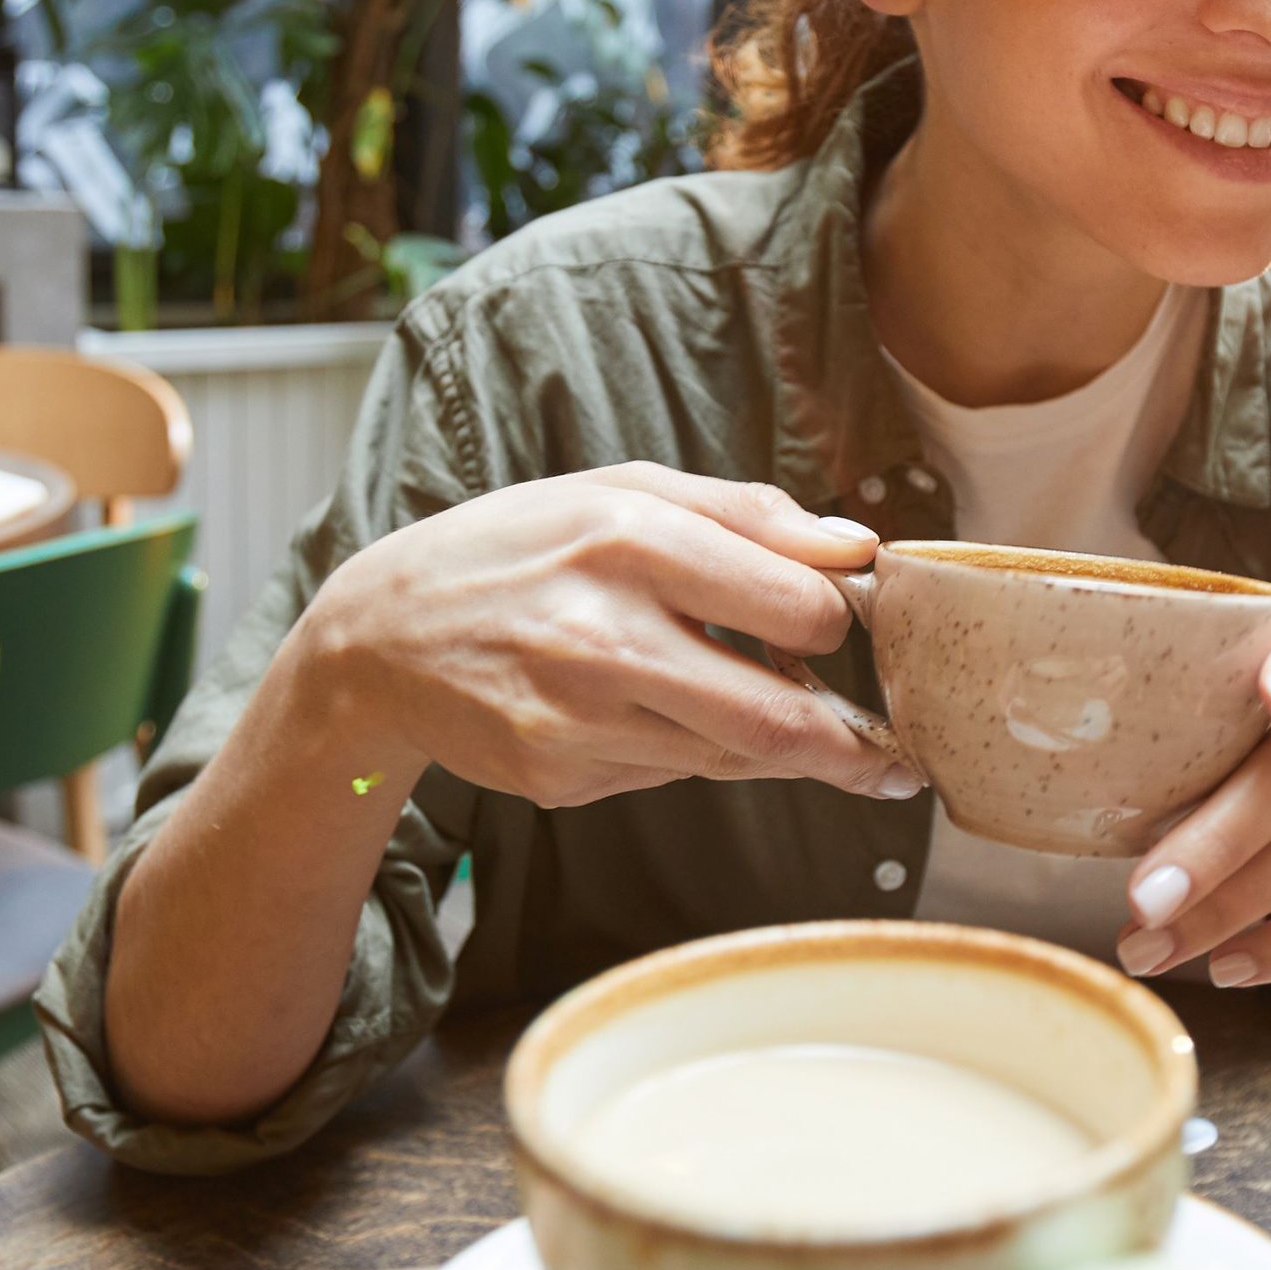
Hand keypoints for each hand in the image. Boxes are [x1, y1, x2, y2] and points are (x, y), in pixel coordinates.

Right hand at [298, 463, 912, 810]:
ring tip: (808, 729)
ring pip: (733, 757)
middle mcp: (601, 636)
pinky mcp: (558, 778)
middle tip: (892, 748)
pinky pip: (671, 775)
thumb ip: (746, 513)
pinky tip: (670, 717)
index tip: (861, 628)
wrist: (378, 636)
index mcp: (628, 539)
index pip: (799, 606)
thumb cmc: (518, 550)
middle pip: (780, 715)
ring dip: (783, 748)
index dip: (845, 622)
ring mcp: (576, 719)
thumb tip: (857, 549)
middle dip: (852, 739)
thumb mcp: (620, 492)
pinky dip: (695, 751)